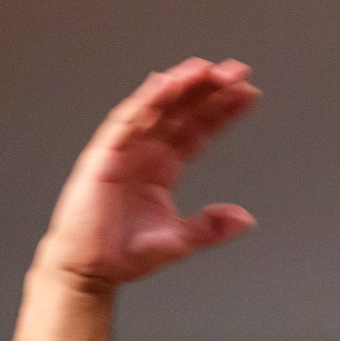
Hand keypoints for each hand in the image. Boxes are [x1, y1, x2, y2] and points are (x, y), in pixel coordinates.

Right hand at [35, 58, 260, 289]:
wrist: (90, 270)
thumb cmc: (125, 254)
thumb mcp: (180, 240)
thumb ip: (211, 228)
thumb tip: (246, 218)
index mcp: (163, 168)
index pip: (198, 130)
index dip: (223, 111)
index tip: (249, 93)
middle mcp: (145, 153)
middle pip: (182, 112)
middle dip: (210, 90)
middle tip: (238, 71)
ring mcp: (125, 151)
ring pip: (157, 108)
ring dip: (182, 86)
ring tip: (208, 70)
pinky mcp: (104, 156)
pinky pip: (128, 122)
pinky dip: (147, 101)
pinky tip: (167, 85)